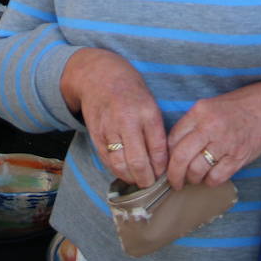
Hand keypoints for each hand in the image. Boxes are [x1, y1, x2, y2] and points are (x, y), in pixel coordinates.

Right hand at [61, 48, 166, 187]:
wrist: (100, 76)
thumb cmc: (131, 92)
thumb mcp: (150, 105)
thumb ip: (156, 131)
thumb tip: (163, 161)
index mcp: (147, 112)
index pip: (158, 149)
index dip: (162, 168)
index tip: (165, 175)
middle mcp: (127, 121)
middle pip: (138, 161)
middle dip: (147, 179)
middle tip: (151, 184)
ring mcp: (109, 128)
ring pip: (120, 165)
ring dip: (131, 178)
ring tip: (138, 180)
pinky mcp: (95, 134)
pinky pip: (106, 160)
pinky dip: (116, 170)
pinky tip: (124, 171)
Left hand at [166, 71, 260, 188]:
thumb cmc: (234, 109)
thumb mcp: (208, 107)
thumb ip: (190, 124)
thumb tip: (172, 149)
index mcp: (199, 112)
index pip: (172, 138)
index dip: (167, 155)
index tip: (167, 164)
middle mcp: (210, 127)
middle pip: (180, 157)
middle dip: (173, 175)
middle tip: (173, 182)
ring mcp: (225, 143)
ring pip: (196, 170)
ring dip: (191, 179)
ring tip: (193, 179)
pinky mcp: (238, 157)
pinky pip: (216, 177)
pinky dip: (209, 182)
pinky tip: (209, 178)